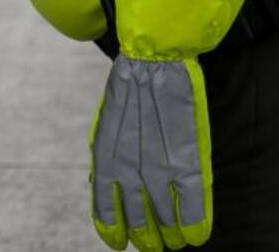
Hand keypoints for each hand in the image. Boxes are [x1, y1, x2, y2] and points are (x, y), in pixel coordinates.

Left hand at [90, 54, 212, 250]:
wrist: (153, 64)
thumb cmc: (127, 93)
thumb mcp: (104, 127)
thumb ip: (105, 159)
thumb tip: (102, 188)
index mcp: (105, 161)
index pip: (105, 211)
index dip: (113, 231)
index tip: (119, 243)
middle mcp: (130, 171)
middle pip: (139, 222)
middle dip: (146, 238)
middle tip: (152, 244)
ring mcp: (161, 169)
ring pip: (167, 221)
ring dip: (170, 236)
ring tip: (173, 242)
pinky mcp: (189, 163)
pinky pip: (194, 208)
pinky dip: (196, 225)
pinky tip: (195, 234)